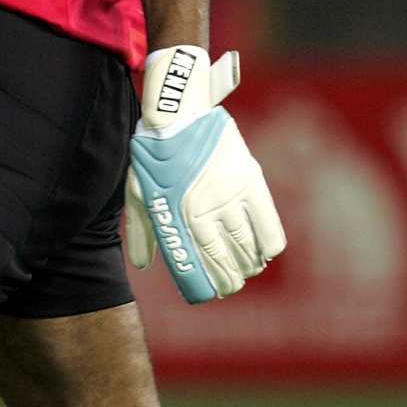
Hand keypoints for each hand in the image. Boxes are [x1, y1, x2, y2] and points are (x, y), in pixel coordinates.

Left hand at [125, 46, 285, 303]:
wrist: (179, 113)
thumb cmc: (155, 154)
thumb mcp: (138, 192)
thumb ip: (141, 231)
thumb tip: (143, 265)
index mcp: (175, 214)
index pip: (196, 262)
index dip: (206, 283)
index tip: (210, 293)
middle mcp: (203, 210)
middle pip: (224, 259)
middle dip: (229, 279)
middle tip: (230, 287)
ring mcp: (229, 196)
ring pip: (246, 245)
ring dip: (248, 264)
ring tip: (247, 271)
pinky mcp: (250, 181)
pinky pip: (267, 223)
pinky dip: (268, 243)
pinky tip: (265, 253)